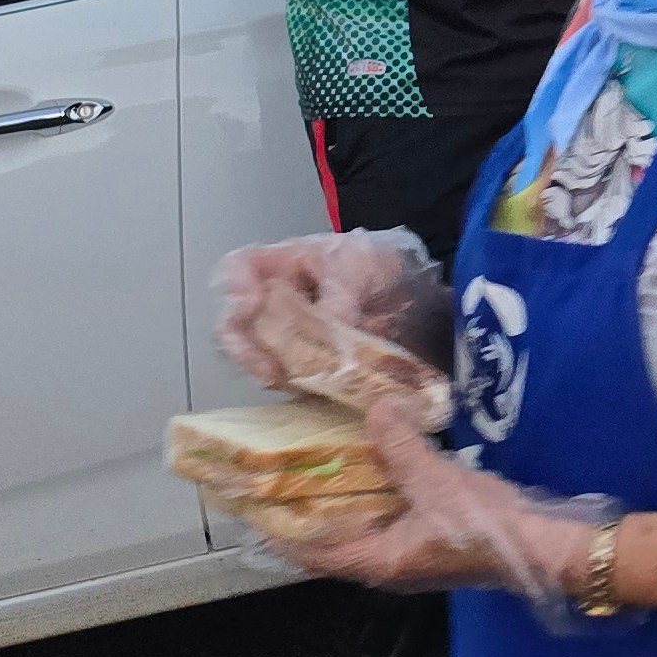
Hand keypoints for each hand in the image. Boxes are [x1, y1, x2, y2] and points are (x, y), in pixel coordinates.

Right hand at [214, 231, 451, 408]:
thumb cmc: (384, 266)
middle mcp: (278, 303)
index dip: (234, 288)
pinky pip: (291, 382)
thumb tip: (329, 327)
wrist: (421, 300)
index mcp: (286, 265)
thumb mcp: (364, 265)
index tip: (251, 306)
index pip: (240, 269)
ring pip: (260, 359)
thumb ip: (341, 292)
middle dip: (246, 350)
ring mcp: (291, 338)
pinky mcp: (309, 368)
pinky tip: (318, 392)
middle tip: (269, 372)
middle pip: (237, 325)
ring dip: (272, 374)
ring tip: (297, 384)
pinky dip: (300, 390)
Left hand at [279, 402, 601, 604]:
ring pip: (365, 526)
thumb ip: (400, 446)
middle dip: (310, 510)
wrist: (546, 547)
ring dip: (345, 499)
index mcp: (380, 562)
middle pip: (335, 540)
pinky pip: (392, 514)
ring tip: (324, 458)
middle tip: (286, 470)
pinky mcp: (436, 539)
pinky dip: (377, 492)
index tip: (252, 506)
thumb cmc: (484, 527)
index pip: (312, 554)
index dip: (279, 532)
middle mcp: (390, 564)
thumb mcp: (436, 481)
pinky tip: (379, 461)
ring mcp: (415, 554)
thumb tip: (375, 407)